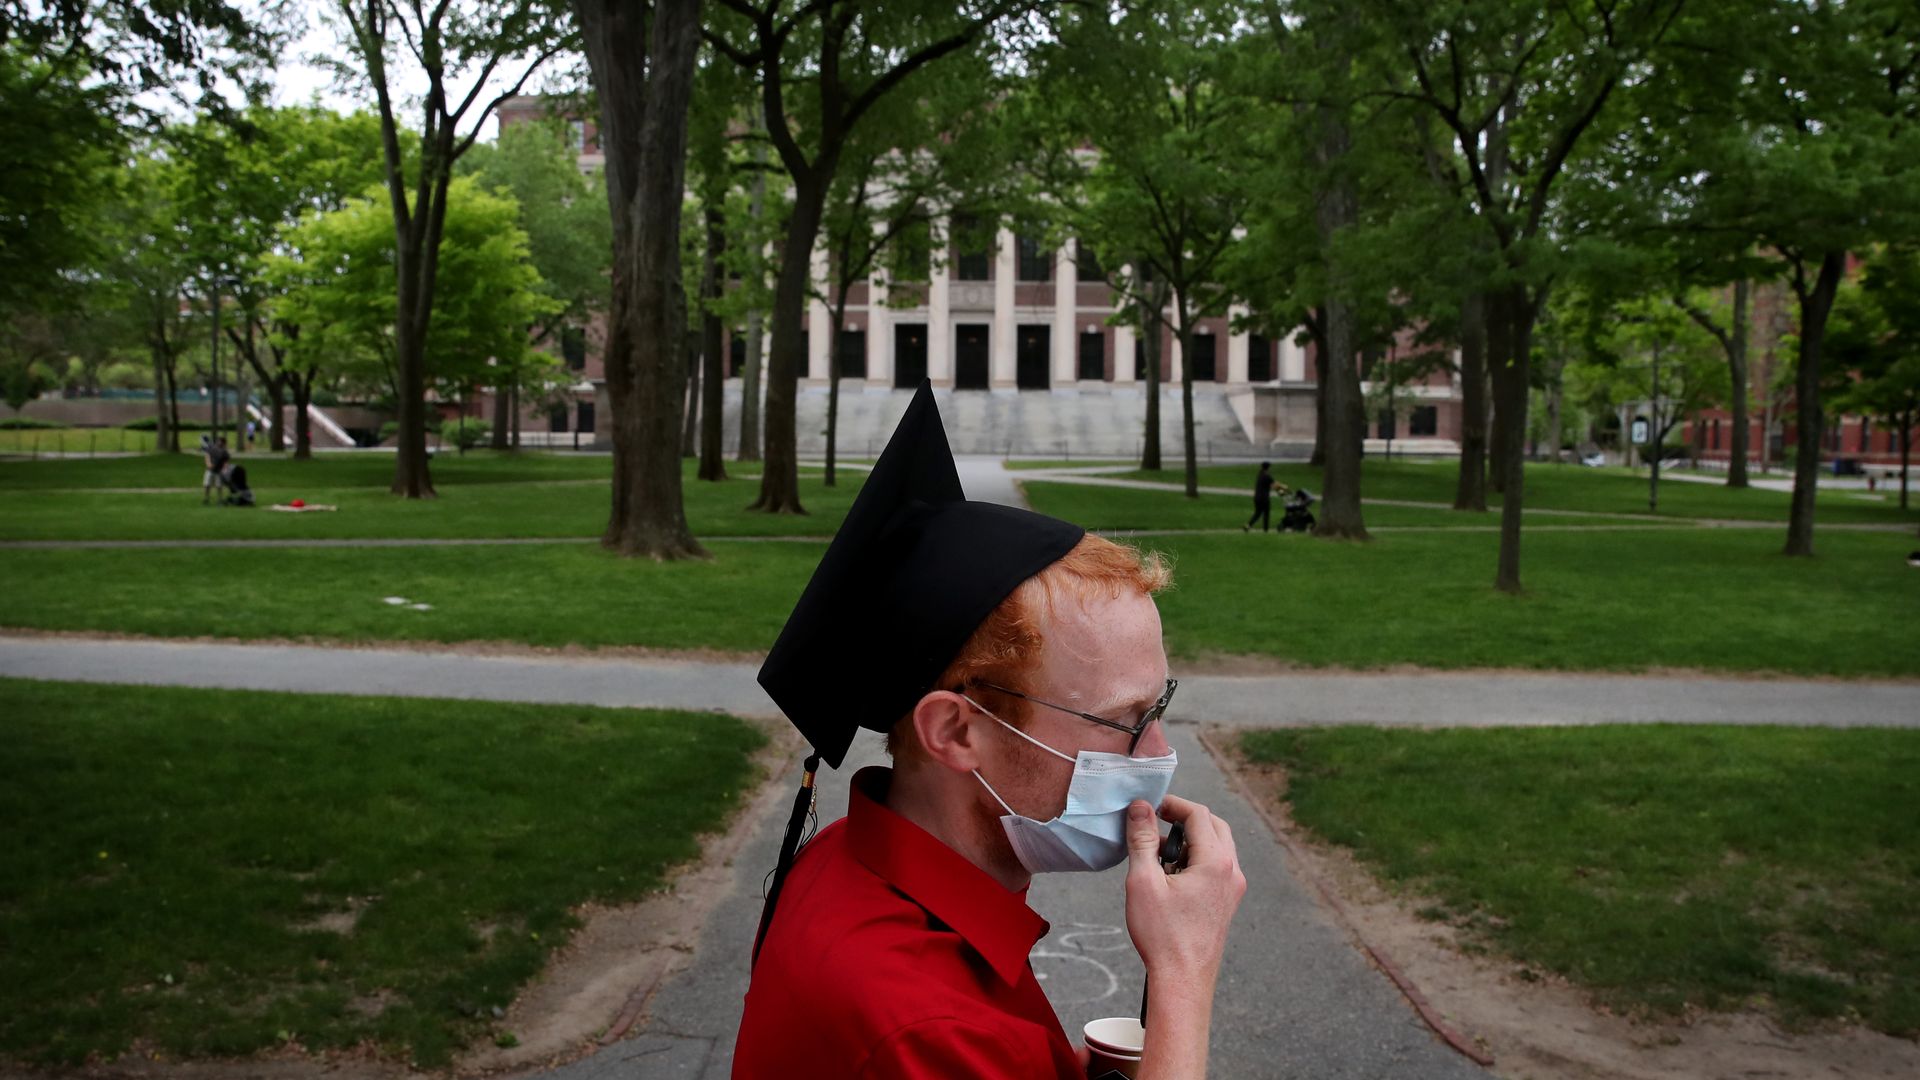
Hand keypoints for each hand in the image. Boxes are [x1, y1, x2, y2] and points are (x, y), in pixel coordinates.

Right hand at [1123, 794, 1246, 986]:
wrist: (1182, 979)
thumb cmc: (1162, 935)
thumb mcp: (1143, 881)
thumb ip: (1141, 839)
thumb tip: (1140, 808)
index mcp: (1216, 862)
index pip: (1199, 814)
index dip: (1173, 804)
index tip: (1150, 806)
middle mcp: (1232, 872)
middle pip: (1214, 826)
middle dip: (1185, 818)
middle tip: (1155, 822)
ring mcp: (1233, 888)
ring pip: (1217, 846)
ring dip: (1190, 840)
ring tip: (1158, 853)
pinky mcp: (1227, 902)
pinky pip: (1216, 867)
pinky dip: (1196, 859)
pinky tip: (1170, 875)